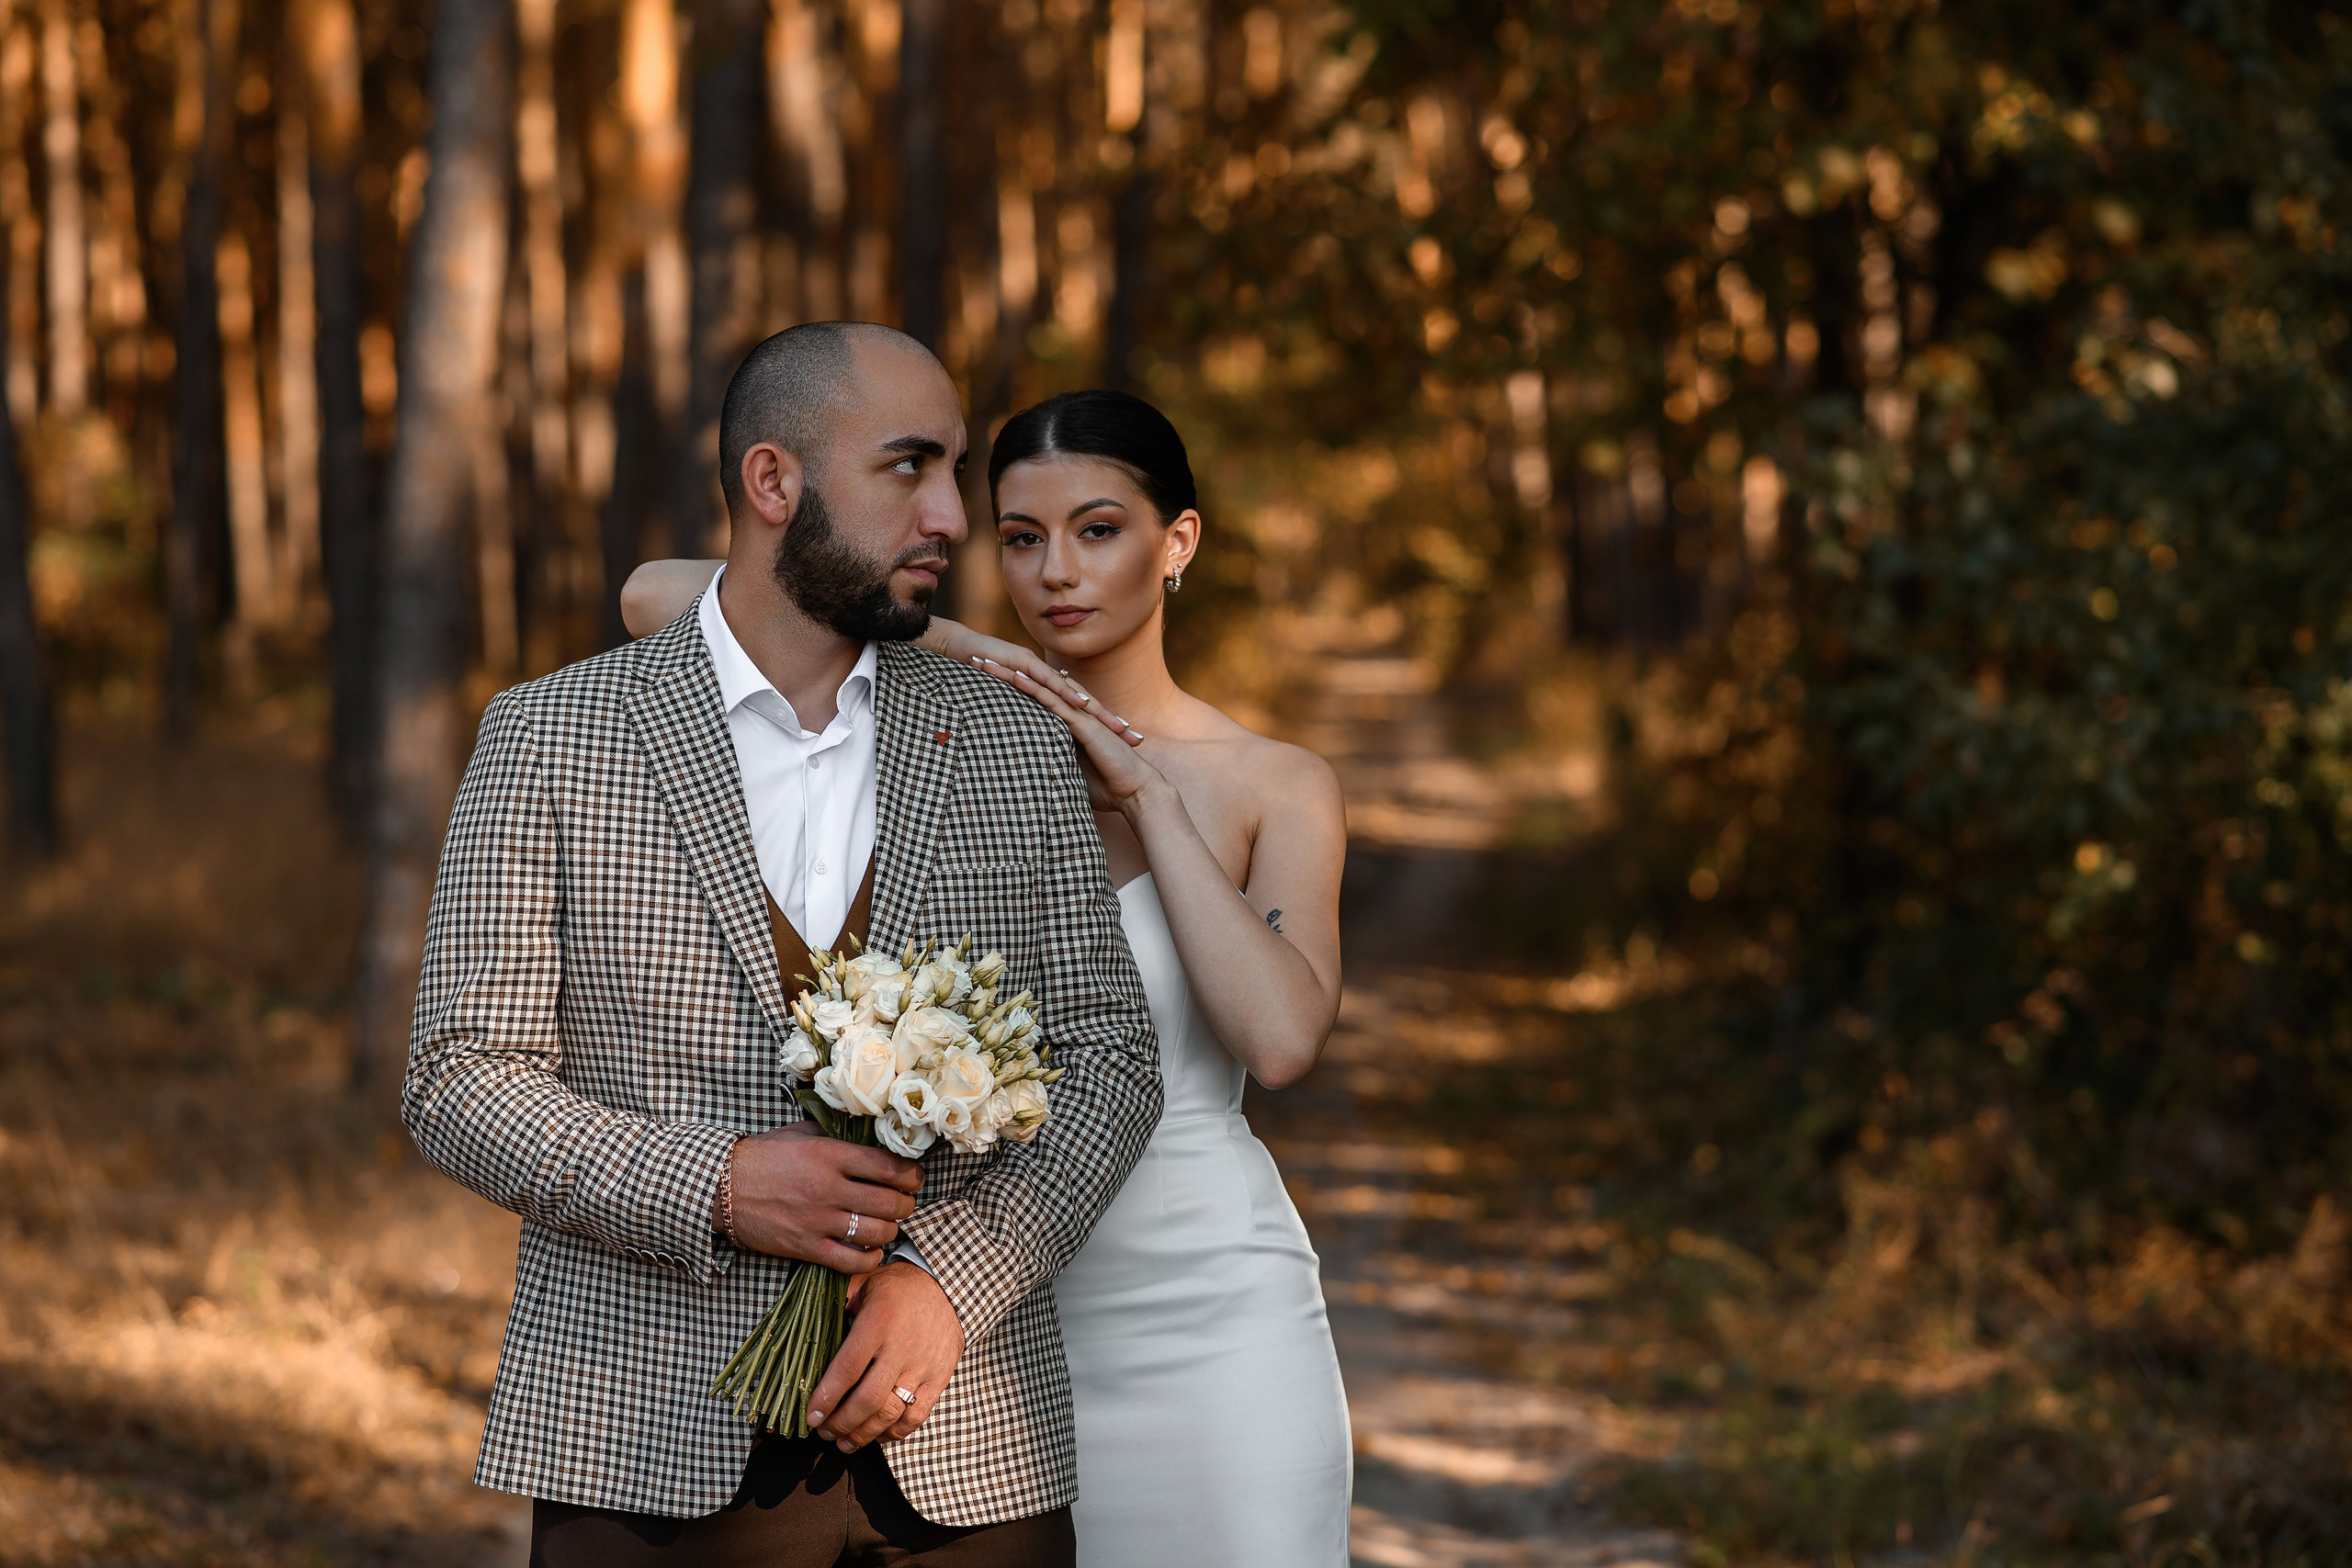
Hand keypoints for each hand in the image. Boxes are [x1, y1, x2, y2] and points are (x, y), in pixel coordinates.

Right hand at [721, 1122, 920, 1272]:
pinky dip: (870, 1259)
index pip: (888, 1166)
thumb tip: (868, 1138)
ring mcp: (818, 1220)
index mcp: (830, 1155)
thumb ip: (836, 1136)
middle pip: (889, 1202)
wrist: (721, 1186)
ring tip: (889, 1226)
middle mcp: (829, 1188)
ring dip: (891, 1231)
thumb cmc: (763, 1156)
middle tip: (905, 1202)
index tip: (914, 1178)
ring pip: (877, 1233)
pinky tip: (872, 1252)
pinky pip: (851, 1261)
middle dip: (906, 1204)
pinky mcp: (805, 1247)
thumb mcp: (801, 1134)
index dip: (911, 1175)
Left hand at [806, 1261, 964, 1450]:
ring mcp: (923, 1366)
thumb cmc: (896, 1289)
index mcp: (878, 1322)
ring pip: (891, 1413)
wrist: (947, 1289)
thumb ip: (836, 1303)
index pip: (848, 1368)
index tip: (811, 1417)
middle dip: (841, 1423)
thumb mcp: (863, 1284)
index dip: (827, 1398)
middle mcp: (901, 1347)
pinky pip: (916, 1416)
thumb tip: (804, 1327)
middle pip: (868, 1399)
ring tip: (844, 1442)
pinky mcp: (939, 1378)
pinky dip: (894, 1433)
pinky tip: (877, 1436)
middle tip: (824, 1432)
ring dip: (864, 1435)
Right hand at [917, 616, 1140, 748]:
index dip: (1100, 725)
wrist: (949, 648)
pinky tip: (1083, 708)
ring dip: (1098, 710)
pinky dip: (1066, 694)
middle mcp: (1045, 675)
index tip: (1122, 744)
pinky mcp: (1020, 663)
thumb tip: (1031, 741)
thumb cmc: (970, 679)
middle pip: (1084, 700)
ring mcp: (1034, 667)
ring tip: (1119, 727)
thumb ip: (1019, 718)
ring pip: (1073, 691)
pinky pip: (1047, 681)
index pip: (1077, 710)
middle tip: (1135, 738)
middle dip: (1110, 720)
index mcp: (1044, 687)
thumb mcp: (1000, 704)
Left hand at [994, 665, 1171, 819]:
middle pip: (1030, 687)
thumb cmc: (1108, 790)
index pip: (1029, 702)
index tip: (979, 682)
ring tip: (984, 662)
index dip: (1004, 690)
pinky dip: (1034, 688)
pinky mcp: (1083, 724)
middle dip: (1001, 673)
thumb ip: (1051, 771)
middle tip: (974, 660)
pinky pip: (1054, 702)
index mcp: (1065, 726)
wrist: (1136, 791)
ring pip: (1038, 688)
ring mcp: (1077, 716)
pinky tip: (1015, 676)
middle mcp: (1071, 714)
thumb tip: (1029, 783)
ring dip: (1010, 674)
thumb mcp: (1069, 778)